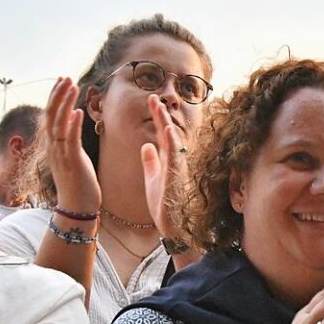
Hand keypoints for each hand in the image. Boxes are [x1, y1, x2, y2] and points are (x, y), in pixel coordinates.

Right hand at [46, 77, 100, 213]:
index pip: (51, 115)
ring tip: (72, 85)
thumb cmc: (79, 184)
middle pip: (51, 115)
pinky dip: (72, 125)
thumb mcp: (74, 156)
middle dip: (58, 94)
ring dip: (65, 103)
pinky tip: (78, 111)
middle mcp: (53, 148)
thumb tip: (76, 119)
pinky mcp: (71, 162)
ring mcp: (60, 155)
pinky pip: (69, 140)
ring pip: (58, 123)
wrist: (76, 208)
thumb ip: (72, 138)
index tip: (63, 80)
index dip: (55, 97)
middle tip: (66, 77)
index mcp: (53, 146)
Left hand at [141, 94, 189, 238]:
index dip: (157, 117)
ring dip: (166, 124)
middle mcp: (174, 161)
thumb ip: (151, 162)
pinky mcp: (177, 178)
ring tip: (159, 107)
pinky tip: (168, 130)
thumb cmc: (164, 206)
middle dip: (161, 115)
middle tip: (153, 96)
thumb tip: (147, 145)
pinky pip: (175, 158)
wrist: (171, 227)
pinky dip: (172, 143)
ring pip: (172, 141)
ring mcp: (177, 169)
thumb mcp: (152, 180)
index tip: (152, 100)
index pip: (162, 134)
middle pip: (167, 133)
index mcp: (167, 161)